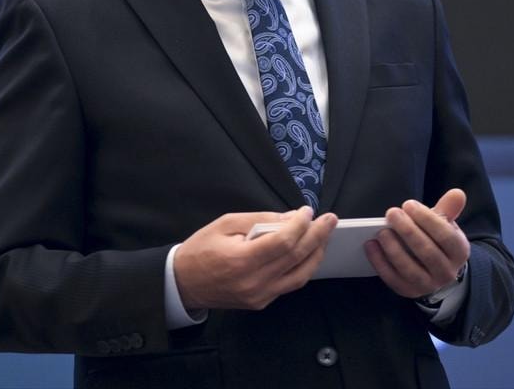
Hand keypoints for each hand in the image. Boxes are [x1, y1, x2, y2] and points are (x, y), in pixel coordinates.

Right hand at [174, 206, 337, 310]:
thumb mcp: (226, 224)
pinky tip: (308, 252)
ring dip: (316, 253)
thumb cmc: (201, 249)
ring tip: (323, 235)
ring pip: (300, 275)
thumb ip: (259, 220)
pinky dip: (303, 267)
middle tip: (330, 219)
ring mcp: (260, 296)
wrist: (184, 283)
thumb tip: (291, 218)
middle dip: (317, 235)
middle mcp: (254, 282)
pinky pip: (290, 284)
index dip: (300, 225)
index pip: (283, 242)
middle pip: (296, 257)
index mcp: (241, 261)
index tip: (307, 210)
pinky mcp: (261, 303)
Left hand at [364, 188, 470, 298]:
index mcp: (459, 252)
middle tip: (392, 214)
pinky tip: (371, 246)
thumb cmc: (437, 241)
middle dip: (407, 231)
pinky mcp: (409, 291)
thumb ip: (448, 209)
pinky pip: (393, 279)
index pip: (445, 235)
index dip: (426, 219)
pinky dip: (380, 263)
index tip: (408, 205)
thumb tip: (457, 193)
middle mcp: (447, 272)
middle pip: (426, 252)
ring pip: (409, 268)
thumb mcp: (445, 225)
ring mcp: (428, 285)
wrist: (436, 271)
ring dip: (393, 249)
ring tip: (382, 231)